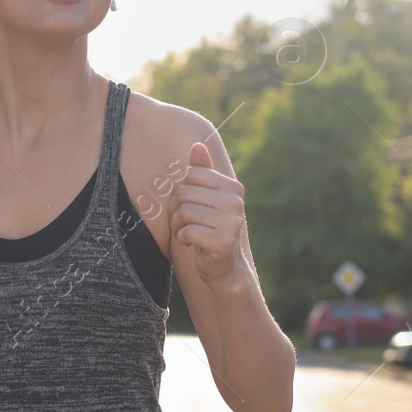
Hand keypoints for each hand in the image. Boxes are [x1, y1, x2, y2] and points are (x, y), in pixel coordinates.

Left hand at [169, 141, 247, 289]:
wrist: (224, 267)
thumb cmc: (210, 229)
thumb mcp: (206, 199)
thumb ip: (202, 173)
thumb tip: (197, 145)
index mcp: (233, 187)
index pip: (191, 175)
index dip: (181, 191)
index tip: (186, 206)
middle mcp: (236, 202)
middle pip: (184, 193)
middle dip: (176, 210)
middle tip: (184, 223)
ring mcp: (232, 222)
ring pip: (184, 212)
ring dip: (177, 225)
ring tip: (187, 233)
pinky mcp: (223, 241)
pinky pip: (188, 231)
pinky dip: (182, 238)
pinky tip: (191, 243)